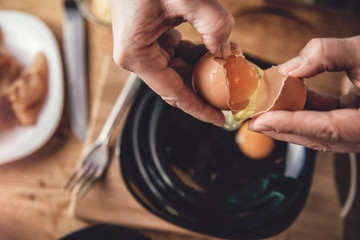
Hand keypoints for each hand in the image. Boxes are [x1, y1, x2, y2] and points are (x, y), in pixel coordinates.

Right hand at [111, 0, 233, 125]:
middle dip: (205, 88)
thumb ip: (213, 25)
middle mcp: (136, 56)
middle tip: (233, 92)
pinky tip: (215, 50)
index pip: (174, 93)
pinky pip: (175, 55)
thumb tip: (226, 51)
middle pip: (176, 84)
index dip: (199, 109)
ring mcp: (142, 47)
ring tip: (229, 66)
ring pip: (177, 71)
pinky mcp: (149, 38)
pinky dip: (196, 55)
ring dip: (202, 70)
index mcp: (137, 55)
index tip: (221, 120)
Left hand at [248, 36, 359, 151]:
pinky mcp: (356, 124)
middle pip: (317, 137)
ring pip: (320, 134)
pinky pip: (328, 124)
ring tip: (266, 111)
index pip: (325, 129)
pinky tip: (292, 99)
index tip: (260, 122)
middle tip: (254, 121)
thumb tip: (290, 67)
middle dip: (282, 130)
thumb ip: (329, 53)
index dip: (290, 125)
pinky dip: (307, 113)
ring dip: (291, 123)